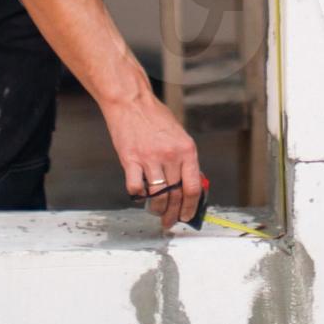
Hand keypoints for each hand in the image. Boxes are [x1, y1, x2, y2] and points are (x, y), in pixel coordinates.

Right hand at [106, 89, 206, 226]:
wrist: (131, 102)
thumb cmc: (155, 117)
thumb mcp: (179, 135)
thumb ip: (185, 159)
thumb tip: (190, 184)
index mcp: (186, 150)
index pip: (193, 187)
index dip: (191, 207)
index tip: (188, 216)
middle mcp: (170, 155)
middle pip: (176, 195)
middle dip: (174, 214)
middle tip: (170, 222)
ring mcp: (150, 158)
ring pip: (158, 196)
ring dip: (157, 209)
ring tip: (155, 212)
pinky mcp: (130, 160)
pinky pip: (136, 187)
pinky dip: (138, 196)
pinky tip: (140, 195)